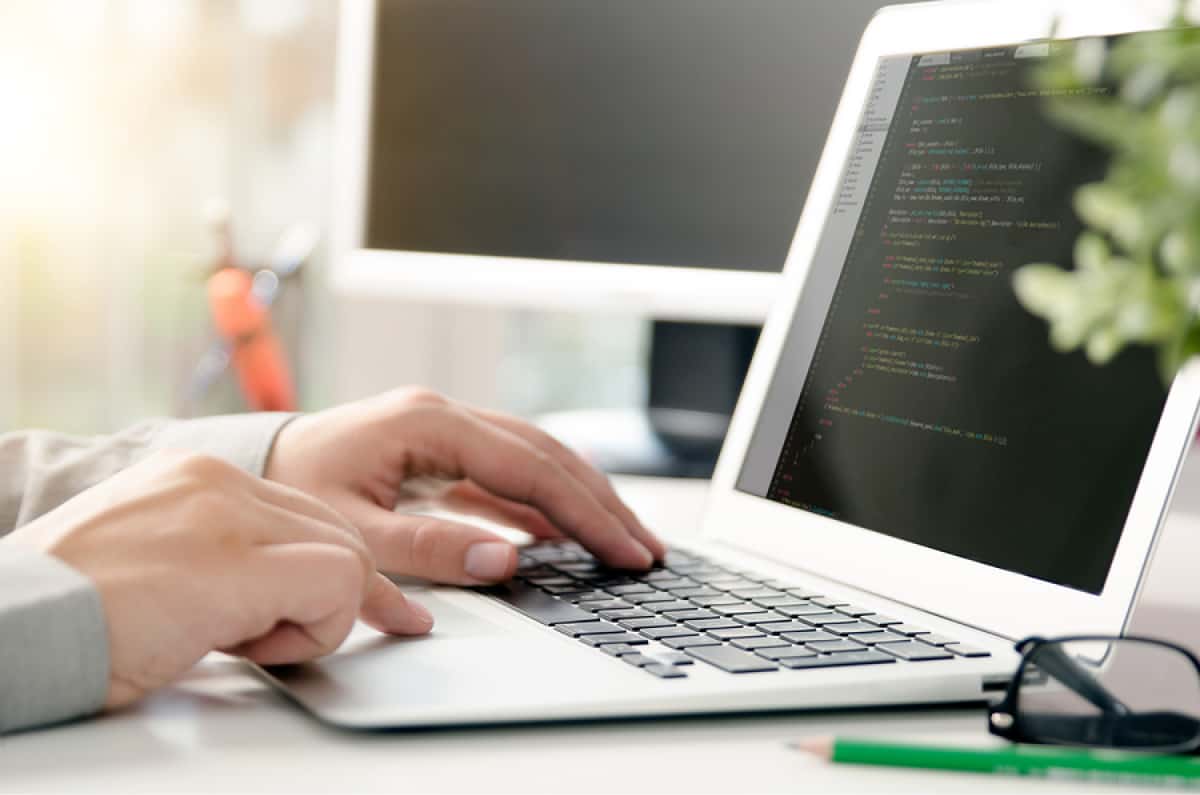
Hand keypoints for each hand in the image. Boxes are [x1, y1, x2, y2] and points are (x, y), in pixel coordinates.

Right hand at [7, 451, 431, 708]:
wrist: (3, 630)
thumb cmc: (63, 612)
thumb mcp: (152, 560)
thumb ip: (215, 555)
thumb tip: (272, 593)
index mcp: (196, 476)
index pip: (305, 513)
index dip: (331, 569)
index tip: (348, 607)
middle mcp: (217, 480)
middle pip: (338, 531)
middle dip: (337, 594)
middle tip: (282, 638)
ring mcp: (226, 515)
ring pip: (349, 557)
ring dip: (312, 618)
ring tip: (238, 643)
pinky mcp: (233, 564)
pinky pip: (337, 587)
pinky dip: (314, 633)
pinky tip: (245, 648)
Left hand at [265, 388, 664, 584]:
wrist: (255, 466)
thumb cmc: (292, 490)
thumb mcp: (353, 528)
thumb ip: (429, 545)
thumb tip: (507, 560)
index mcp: (430, 423)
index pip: (531, 468)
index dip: (585, 512)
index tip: (624, 550)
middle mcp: (448, 416)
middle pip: (548, 456)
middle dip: (601, 504)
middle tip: (646, 550)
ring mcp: (449, 431)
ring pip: (537, 461)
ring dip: (583, 501)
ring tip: (624, 541)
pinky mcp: (445, 453)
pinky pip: (510, 476)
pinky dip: (546, 505)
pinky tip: (570, 534)